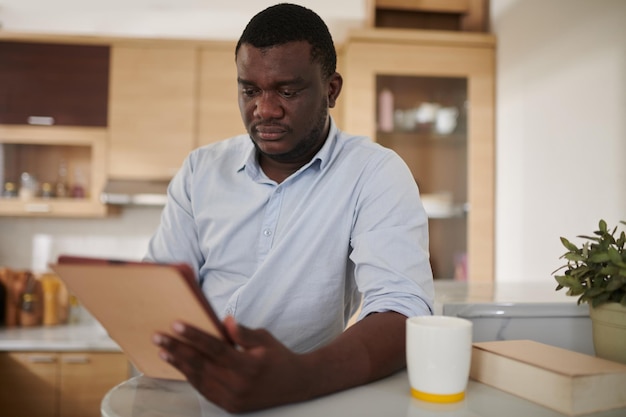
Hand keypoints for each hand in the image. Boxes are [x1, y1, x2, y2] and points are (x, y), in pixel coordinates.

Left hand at [152, 316, 311, 412]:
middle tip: (158, 336)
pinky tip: (180, 366)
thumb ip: (242, 333)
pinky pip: (205, 391)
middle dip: (177, 349)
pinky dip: (191, 377)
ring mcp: (233, 398)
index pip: (214, 348)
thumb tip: (224, 321)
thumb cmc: (279, 357)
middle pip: (201, 365)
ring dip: (179, 364)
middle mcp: (238, 385)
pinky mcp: (230, 406)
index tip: (176, 325)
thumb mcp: (264, 339)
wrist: (296, 384)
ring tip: (163, 350)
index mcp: (248, 366)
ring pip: (199, 379)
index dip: (194, 336)